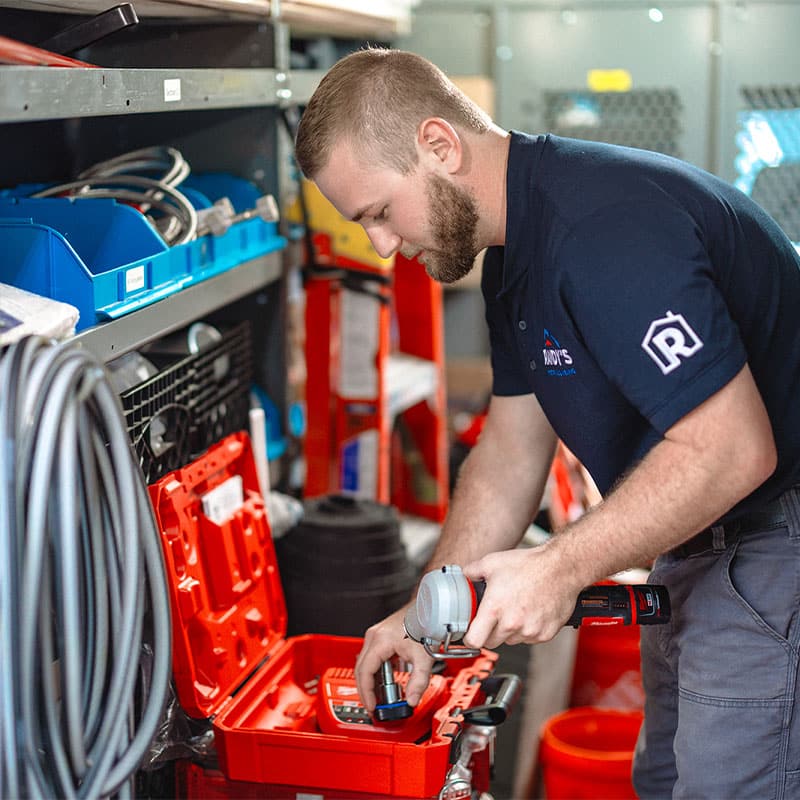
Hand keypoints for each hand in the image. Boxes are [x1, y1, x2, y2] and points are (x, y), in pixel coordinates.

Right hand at [354, 605, 434, 710]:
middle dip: (365, 690)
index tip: (372, 705)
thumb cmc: (425, 624)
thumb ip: (418, 682)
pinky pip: (372, 657)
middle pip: (360, 668)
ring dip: (369, 680)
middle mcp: (374, 637)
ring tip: (378, 696)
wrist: (428, 609)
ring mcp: (376, 635)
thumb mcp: (423, 657)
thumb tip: (411, 700)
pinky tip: (385, 680)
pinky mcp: (381, 636)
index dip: (366, 692)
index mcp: (380, 641)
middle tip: (372, 705)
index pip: (365, 672)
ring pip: (364, 663)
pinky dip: (375, 671)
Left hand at [461, 547, 578, 649]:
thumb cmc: (529, 564)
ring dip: (510, 630)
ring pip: (511, 640)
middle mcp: (512, 623)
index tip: (471, 633)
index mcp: (495, 608)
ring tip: (516, 608)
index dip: (470, 638)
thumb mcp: (492, 562)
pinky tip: (530, 611)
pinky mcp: (545, 634)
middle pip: (492, 642)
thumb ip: (472, 572)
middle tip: (496, 614)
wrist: (561, 568)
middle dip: (490, 631)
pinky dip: (527, 629)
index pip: (474, 640)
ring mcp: (530, 631)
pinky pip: (529, 639)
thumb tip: (462, 576)